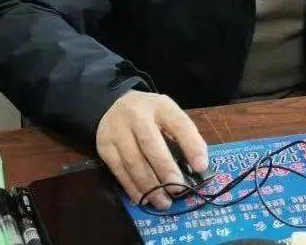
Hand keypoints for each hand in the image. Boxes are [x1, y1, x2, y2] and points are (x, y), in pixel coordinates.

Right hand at [96, 90, 207, 209]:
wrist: (112, 105)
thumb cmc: (149, 114)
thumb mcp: (167, 114)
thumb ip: (181, 135)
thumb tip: (196, 166)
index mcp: (160, 105)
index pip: (178, 123)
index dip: (191, 145)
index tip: (201, 166)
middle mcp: (137, 116)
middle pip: (151, 144)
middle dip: (166, 170)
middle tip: (179, 190)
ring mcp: (118, 131)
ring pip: (133, 162)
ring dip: (150, 186)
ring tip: (163, 201)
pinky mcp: (104, 147)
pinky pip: (119, 172)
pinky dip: (133, 188)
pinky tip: (144, 199)